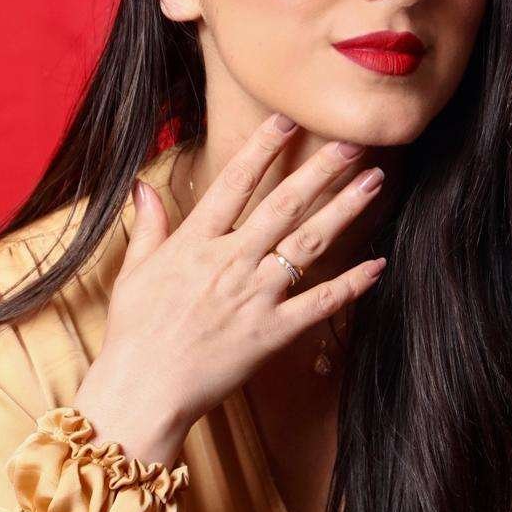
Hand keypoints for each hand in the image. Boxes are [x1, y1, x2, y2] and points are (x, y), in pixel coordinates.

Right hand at [73, 114, 385, 465]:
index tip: (287, 120)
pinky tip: (377, 265)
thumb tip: (144, 186)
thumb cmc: (134, 333)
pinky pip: (320, 304)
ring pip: (308, 244)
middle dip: (320, 170)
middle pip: (284, 205)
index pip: (235, 183)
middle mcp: (231, 261)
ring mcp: (255, 296)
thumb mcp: (134, 272)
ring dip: (343, 210)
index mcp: (196, 243)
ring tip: (372, 182)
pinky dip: (351, 284)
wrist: (143, 391)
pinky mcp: (273, 332)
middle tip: (353, 142)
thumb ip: (148, 226)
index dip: (263, 148)